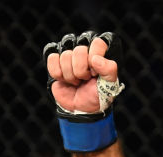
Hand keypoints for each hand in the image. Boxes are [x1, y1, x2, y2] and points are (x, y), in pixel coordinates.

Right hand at [42, 31, 124, 151]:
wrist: (83, 108)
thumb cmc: (98, 94)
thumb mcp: (109, 84)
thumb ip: (109, 69)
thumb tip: (94, 58)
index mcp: (100, 52)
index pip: (97, 43)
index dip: (94, 59)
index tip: (95, 73)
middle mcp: (85, 51)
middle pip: (78, 50)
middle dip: (81, 71)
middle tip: (85, 79)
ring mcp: (70, 56)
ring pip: (65, 55)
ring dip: (70, 75)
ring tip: (76, 81)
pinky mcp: (57, 63)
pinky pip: (52, 58)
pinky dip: (57, 73)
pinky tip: (64, 79)